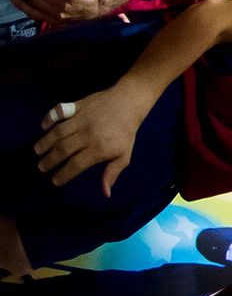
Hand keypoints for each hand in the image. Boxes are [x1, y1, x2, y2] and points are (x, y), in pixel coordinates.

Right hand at [33, 86, 148, 195]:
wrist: (129, 102)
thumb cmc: (126, 131)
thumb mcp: (124, 154)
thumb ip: (112, 172)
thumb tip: (106, 193)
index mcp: (99, 148)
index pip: (76, 164)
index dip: (64, 174)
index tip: (55, 181)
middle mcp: (88, 134)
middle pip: (63, 150)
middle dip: (50, 161)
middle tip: (42, 167)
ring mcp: (82, 119)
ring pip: (58, 132)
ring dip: (45, 142)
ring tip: (38, 151)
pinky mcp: (78, 106)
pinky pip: (59, 112)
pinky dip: (49, 118)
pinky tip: (43, 127)